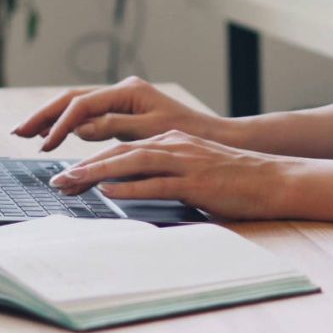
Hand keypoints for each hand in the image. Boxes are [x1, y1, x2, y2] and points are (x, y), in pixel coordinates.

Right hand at [12, 76, 222, 151]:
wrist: (213, 137)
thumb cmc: (189, 136)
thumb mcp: (152, 133)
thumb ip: (114, 127)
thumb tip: (79, 127)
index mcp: (128, 91)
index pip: (83, 105)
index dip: (60, 124)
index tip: (45, 143)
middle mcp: (121, 90)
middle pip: (71, 99)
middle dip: (43, 115)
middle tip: (18, 131)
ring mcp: (120, 100)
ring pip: (75, 105)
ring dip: (50, 118)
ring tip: (26, 132)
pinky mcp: (121, 111)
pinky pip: (86, 115)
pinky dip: (67, 124)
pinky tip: (52, 133)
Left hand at [49, 130, 293, 219]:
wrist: (275, 180)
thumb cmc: (232, 180)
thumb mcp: (188, 170)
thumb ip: (158, 173)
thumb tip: (123, 186)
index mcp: (168, 141)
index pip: (120, 148)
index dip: (89, 160)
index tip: (66, 176)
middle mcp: (172, 146)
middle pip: (118, 152)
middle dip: (83, 166)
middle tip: (57, 181)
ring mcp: (185, 162)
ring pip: (131, 162)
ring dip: (98, 173)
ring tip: (72, 182)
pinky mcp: (197, 181)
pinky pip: (158, 183)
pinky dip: (131, 187)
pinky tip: (110, 192)